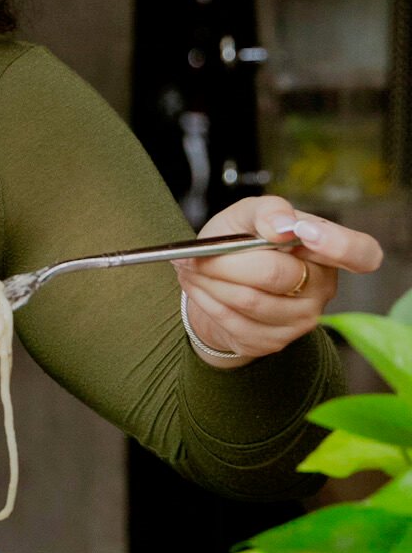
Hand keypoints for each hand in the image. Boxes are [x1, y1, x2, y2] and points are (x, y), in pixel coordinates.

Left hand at [176, 194, 384, 363]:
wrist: (218, 281)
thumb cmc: (242, 241)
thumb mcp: (248, 214)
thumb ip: (267, 211)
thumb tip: (282, 226)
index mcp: (327, 249)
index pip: (361, 252)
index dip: (339, 245)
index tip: (303, 234)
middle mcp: (323, 286)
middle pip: (275, 274)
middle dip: (226, 262)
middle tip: (197, 255)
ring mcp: (301, 319)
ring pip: (249, 300)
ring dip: (210, 282)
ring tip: (191, 268)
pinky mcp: (274, 341)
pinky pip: (234, 321)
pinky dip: (206, 300)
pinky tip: (198, 286)